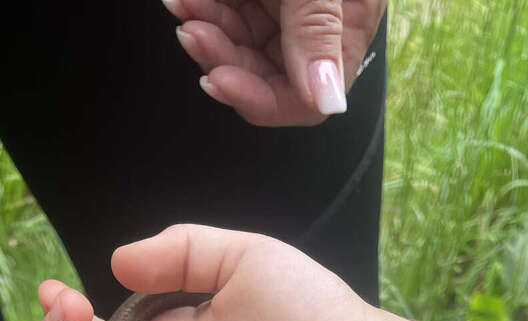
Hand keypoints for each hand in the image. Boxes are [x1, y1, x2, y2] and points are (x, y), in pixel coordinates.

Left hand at [165, 0, 386, 125]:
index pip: (304, 100)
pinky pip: (232, 15)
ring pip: (241, 48)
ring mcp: (289, 14)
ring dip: (207, 32)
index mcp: (345, 34)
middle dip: (223, 60)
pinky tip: (185, 0)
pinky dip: (206, 9)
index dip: (258, 99)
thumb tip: (328, 103)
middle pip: (265, 77)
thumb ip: (319, 34)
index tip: (219, 80)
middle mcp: (318, 33)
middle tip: (192, 32)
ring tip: (182, 5)